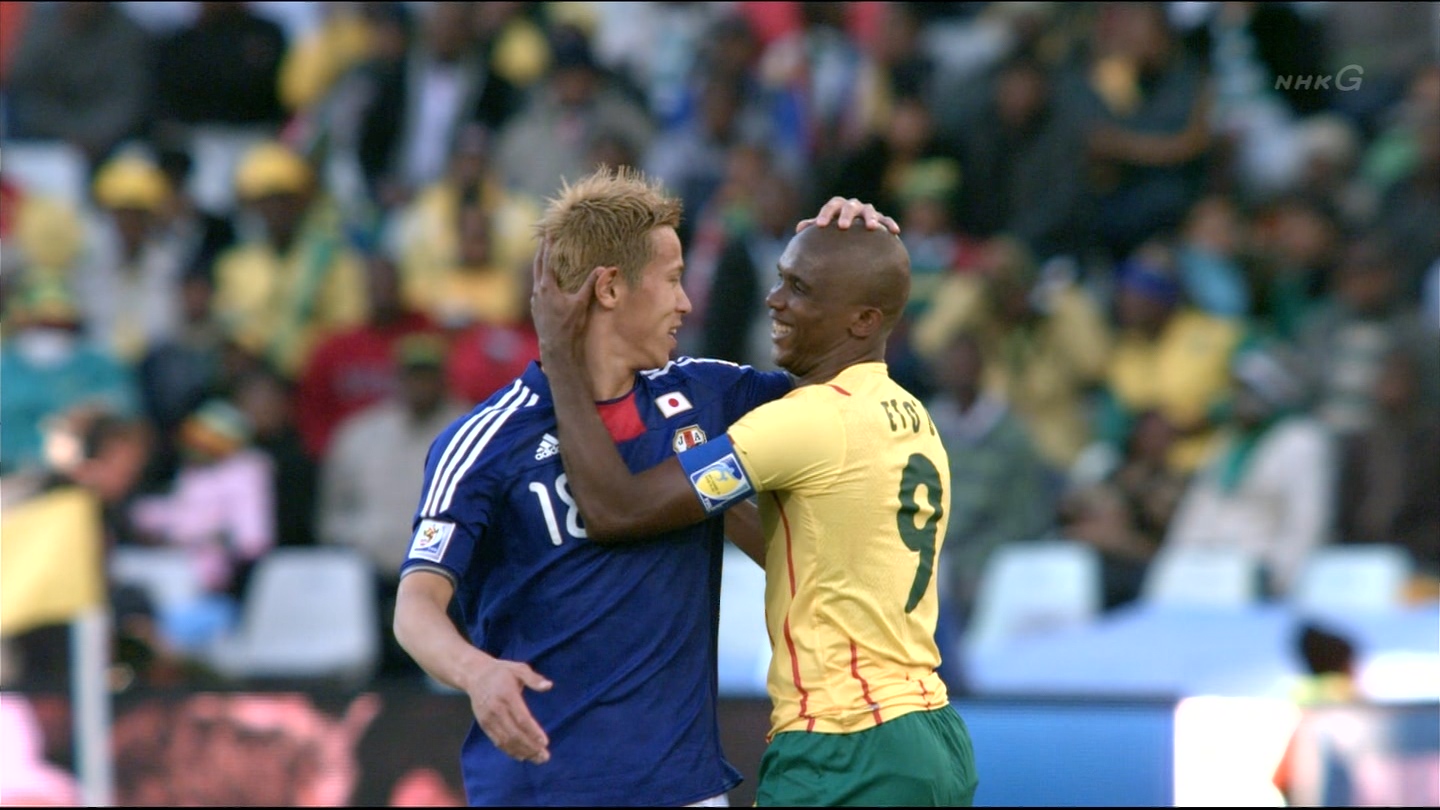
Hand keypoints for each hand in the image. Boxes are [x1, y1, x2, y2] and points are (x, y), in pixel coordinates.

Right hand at [464, 658, 553, 763]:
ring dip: (522, 751)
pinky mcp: (484, 724)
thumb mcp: (519, 668)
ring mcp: (488, 719)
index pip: (521, 718)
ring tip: (537, 759)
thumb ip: (533, 678)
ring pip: (505, 740)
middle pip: (514, 733)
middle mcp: (496, 709)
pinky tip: (522, 756)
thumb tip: (548, 686)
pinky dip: (509, 751)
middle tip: (545, 757)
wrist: (475, 675)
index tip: (545, 742)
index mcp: (507, 695)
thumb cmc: (502, 671)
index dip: (533, 732)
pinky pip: (497, 741)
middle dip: (530, 747)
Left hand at [529, 239, 599, 368]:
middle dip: (541, 251)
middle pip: (537, 265)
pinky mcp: (536, 308)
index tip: (549, 232)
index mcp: (547, 286)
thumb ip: (591, 285)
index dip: (548, 245)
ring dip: (541, 265)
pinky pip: (538, 287)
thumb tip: (603, 269)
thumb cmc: (568, 325)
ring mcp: (535, 300)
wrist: (555, 346)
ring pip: (536, 276)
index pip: (546, 260)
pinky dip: (541, 278)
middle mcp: (538, 291)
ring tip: (545, 256)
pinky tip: (547, 280)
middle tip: (544, 238)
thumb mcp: (581, 304)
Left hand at [796, 197, 900, 234]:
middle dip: (847, 215)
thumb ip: (814, 227)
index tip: (821, 226)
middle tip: (843, 227)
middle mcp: (854, 206)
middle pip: (850, 206)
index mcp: (839, 207)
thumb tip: (799, 229)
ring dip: (870, 217)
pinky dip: (890, 224)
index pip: (832, 206)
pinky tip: (895, 232)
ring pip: (870, 210)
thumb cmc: (835, 232)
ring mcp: (868, 212)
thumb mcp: (825, 229)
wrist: (854, 234)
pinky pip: (887, 220)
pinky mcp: (881, 220)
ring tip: (870, 228)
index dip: (826, 214)